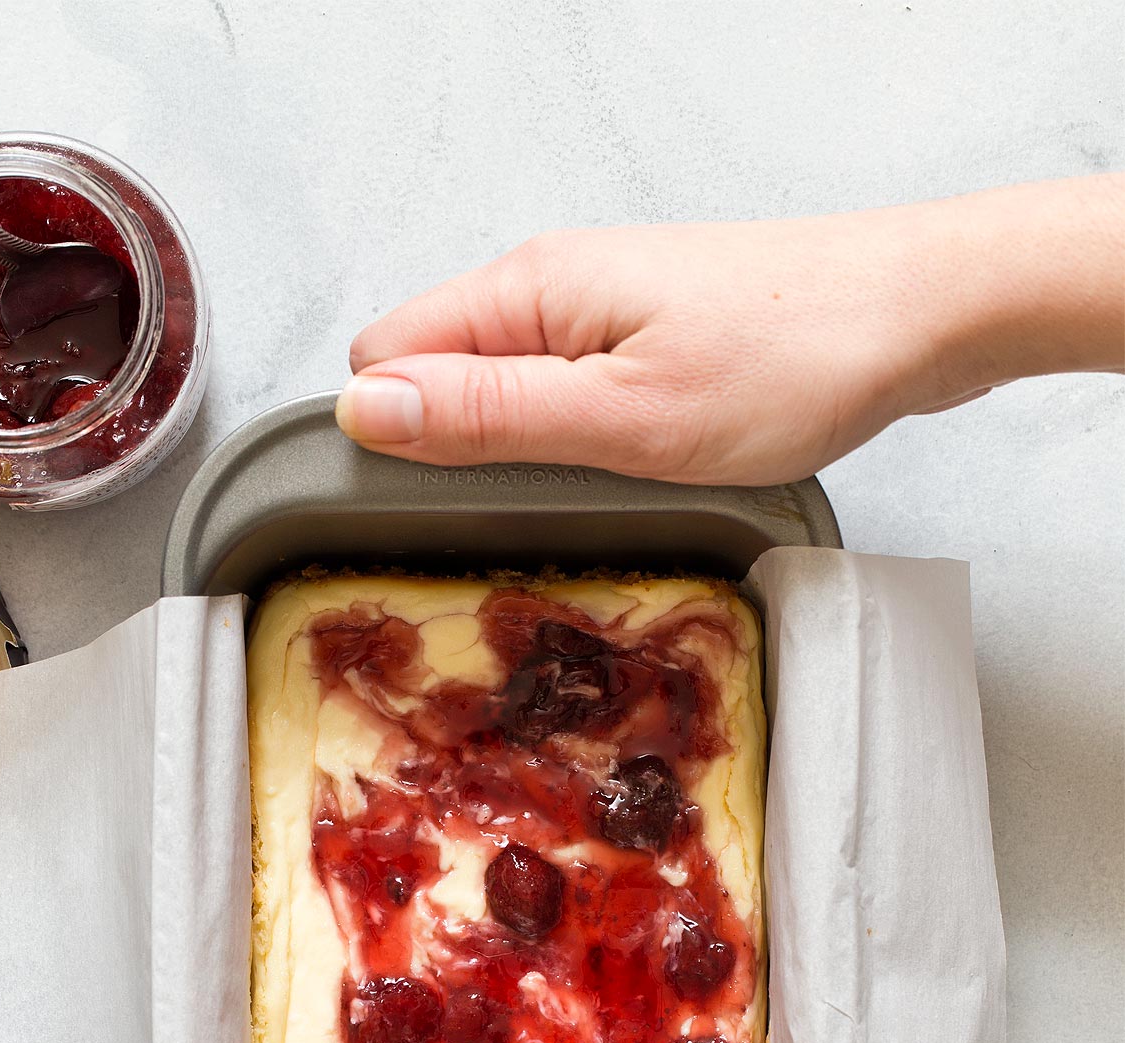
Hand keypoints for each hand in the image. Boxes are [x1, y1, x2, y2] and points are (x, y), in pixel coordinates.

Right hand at [337, 178, 1124, 484]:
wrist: (919, 316)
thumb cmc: (792, 362)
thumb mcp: (623, 417)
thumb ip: (487, 416)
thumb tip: (367, 410)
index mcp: (529, 291)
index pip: (383, 357)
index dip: (391, 436)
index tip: (437, 503)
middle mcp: (554, 287)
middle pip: (435, 372)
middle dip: (450, 449)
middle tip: (525, 512)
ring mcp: (603, 307)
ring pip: (500, 383)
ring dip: (517, 448)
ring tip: (587, 492)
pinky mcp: (647, 332)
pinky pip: (562, 386)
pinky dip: (571, 435)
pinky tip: (625, 467)